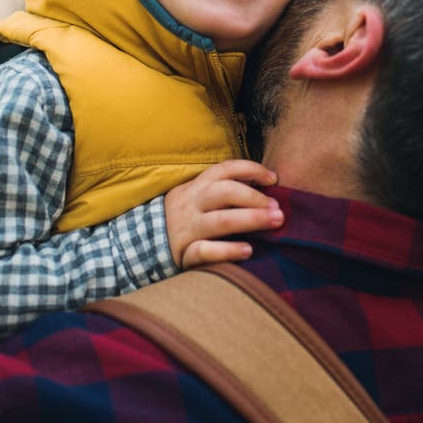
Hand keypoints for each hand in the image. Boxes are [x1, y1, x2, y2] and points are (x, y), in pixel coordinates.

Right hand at [164, 160, 282, 268]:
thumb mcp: (198, 199)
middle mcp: (191, 204)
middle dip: (254, 198)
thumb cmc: (187, 220)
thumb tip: (266, 186)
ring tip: (275, 222)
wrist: (144, 246)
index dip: (250, 169)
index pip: (224, 169)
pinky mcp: (183, 253)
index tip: (274, 179)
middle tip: (279, 209)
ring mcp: (186, 229)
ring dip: (250, 220)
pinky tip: (248, 250)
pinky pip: (205, 250)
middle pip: (224, 192)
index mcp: (196, 187)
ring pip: (219, 220)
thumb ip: (224, 192)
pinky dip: (228, 250)